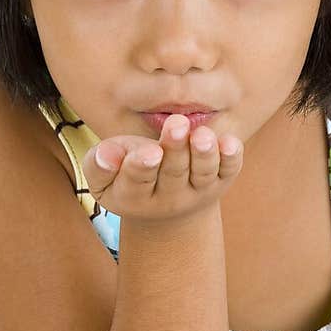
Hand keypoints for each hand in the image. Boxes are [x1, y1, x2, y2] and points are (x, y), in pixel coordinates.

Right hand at [84, 113, 243, 223]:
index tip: (150, 153)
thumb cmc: (126, 178)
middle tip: (176, 123)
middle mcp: (168, 199)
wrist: (165, 207)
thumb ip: (99, 165)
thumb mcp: (103, 177)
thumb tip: (106, 155)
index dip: (142, 166)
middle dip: (175, 149)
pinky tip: (230, 143)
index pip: (137, 181)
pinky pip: (228, 171)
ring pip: (202, 174)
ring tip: (202, 135)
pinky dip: (231, 158)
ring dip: (204, 153)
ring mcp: (197, 191)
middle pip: (173, 173)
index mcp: (133, 196)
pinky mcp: (220, 181)